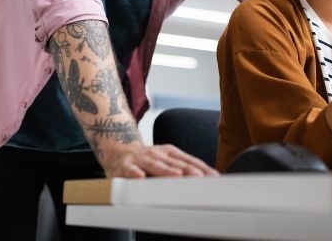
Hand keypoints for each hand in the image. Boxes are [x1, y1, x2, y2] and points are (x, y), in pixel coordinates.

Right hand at [100, 143, 218, 178]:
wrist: (117, 151)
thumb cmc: (147, 160)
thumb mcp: (166, 161)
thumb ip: (184, 169)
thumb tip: (210, 179)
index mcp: (170, 153)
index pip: (189, 161)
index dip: (202, 169)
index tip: (214, 178)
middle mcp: (157, 154)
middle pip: (175, 163)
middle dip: (188, 170)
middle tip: (200, 178)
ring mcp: (141, 159)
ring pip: (155, 165)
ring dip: (166, 170)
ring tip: (177, 175)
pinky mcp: (125, 166)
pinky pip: (129, 170)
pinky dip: (134, 173)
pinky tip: (139, 177)